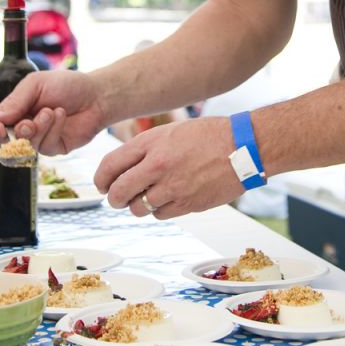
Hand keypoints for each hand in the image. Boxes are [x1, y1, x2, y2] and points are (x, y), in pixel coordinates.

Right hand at [0, 70, 105, 155]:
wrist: (95, 94)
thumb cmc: (65, 85)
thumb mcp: (36, 84)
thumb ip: (15, 101)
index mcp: (14, 110)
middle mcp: (23, 127)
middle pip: (5, 142)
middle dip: (17, 132)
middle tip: (28, 123)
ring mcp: (38, 139)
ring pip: (26, 145)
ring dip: (39, 128)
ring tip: (52, 111)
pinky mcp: (54, 147)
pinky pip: (45, 147)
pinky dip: (52, 129)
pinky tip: (61, 115)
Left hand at [94, 116, 243, 219]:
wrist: (243, 147)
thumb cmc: (209, 136)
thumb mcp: (171, 131)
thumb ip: (146, 148)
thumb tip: (122, 168)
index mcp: (151, 142)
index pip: (110, 165)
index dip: (100, 179)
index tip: (101, 185)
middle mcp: (157, 165)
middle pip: (119, 192)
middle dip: (114, 198)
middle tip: (117, 198)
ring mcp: (172, 187)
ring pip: (138, 208)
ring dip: (138, 206)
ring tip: (146, 197)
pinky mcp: (187, 204)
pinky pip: (160, 215)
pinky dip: (159, 210)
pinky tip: (168, 199)